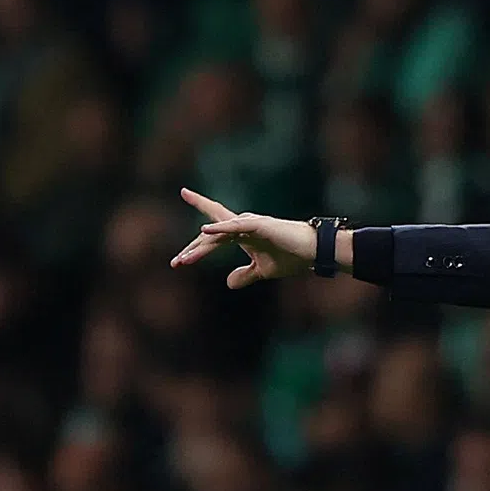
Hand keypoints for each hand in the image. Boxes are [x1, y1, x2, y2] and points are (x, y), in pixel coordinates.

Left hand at [170, 188, 315, 288]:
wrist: (313, 252)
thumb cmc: (291, 257)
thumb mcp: (262, 271)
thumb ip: (245, 275)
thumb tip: (228, 283)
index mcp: (243, 232)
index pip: (215, 224)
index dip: (198, 222)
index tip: (182, 207)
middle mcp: (244, 224)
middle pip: (211, 235)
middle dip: (193, 250)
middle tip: (176, 263)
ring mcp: (251, 223)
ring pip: (219, 234)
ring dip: (200, 248)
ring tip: (183, 261)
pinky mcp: (260, 226)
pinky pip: (235, 226)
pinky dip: (220, 228)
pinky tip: (205, 231)